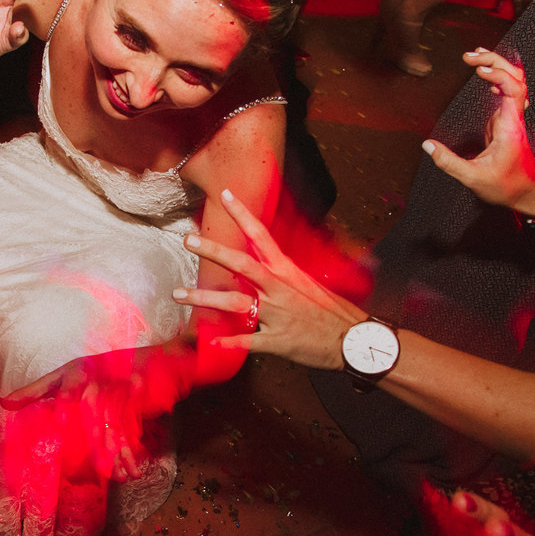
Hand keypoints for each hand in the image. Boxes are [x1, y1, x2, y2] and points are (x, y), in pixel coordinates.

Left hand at [2, 351, 145, 481]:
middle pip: (96, 413)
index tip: (61, 423)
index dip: (65, 404)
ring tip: (119, 477)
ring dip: (118, 453)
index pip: (68, 389)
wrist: (123, 359)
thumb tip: (3, 402)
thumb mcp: (56, 379)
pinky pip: (129, 433)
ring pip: (116, 427)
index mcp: (76, 376)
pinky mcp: (129, 409)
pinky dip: (131, 453)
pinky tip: (133, 472)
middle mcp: (97, 384)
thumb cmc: (81, 372)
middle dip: (98, 437)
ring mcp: (116, 396)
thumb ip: (32, 392)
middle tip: (97, 464)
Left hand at [172, 189, 364, 370]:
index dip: (243, 214)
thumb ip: (281, 276)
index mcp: (287, 271)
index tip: (225, 194)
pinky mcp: (279, 340)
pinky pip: (249, 340)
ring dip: (205, 298)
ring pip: (236, 303)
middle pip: (242, 264)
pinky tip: (210, 341)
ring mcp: (278, 313)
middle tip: (188, 240)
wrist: (355, 340)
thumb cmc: (332, 312)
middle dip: (214, 250)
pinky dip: (229, 341)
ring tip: (179, 294)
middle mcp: (280, 288)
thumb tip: (262, 265)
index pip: (262, 236)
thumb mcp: (308, 285)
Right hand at [421, 49, 534, 214]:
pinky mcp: (508, 121)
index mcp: (510, 127)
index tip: (478, 70)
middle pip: (516, 77)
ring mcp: (513, 118)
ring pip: (515, 81)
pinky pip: (509, 91)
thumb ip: (449, 162)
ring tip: (476, 56)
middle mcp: (514, 118)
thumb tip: (427, 146)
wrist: (527, 194)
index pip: (513, 89)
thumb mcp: (473, 177)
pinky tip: (486, 74)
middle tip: (470, 56)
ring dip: (498, 65)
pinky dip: (498, 77)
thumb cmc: (505, 186)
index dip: (498, 74)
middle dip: (496, 61)